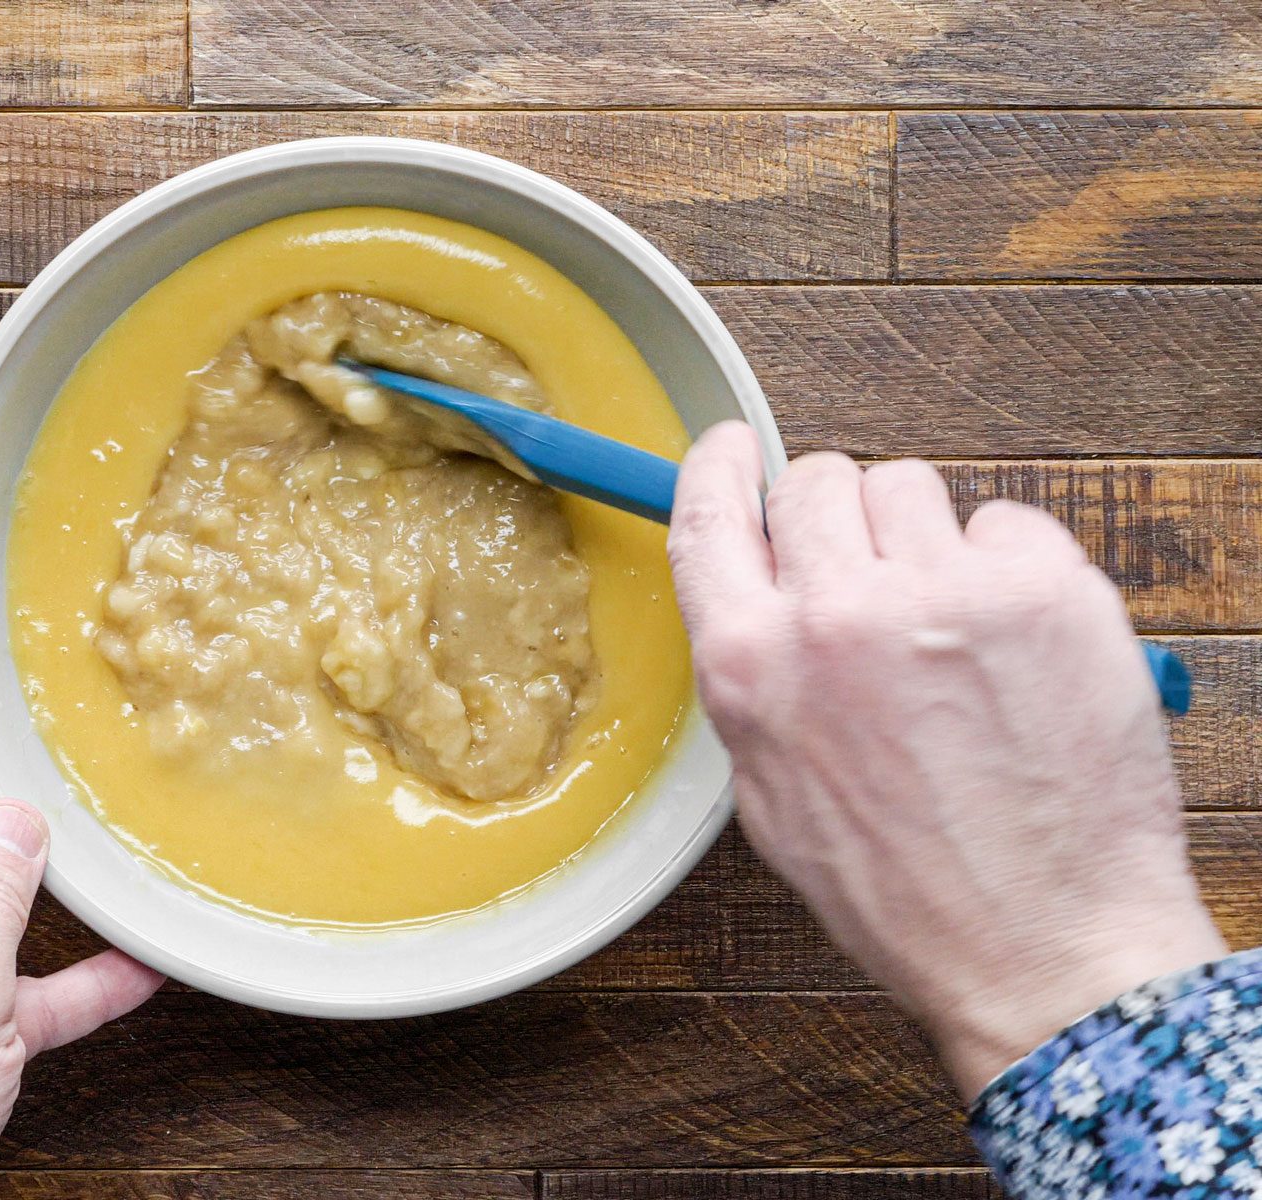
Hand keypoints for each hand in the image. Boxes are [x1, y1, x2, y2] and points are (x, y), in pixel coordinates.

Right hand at [666, 423, 1224, 1098]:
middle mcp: (837, 615)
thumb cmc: (905, 889)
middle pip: (813, 479)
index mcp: (752, 665)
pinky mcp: (1046, 591)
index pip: (710, 512)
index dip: (717, 464)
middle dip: (833, 516)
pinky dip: (1007, 567)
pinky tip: (1012, 644)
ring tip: (947, 624)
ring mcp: (946, 595)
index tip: (730, 445)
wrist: (1044, 946)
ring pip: (909, 487)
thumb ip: (753, 675)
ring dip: (920, 538)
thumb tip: (755, 589)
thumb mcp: (770, 793)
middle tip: (867, 574)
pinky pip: (1007, 523)